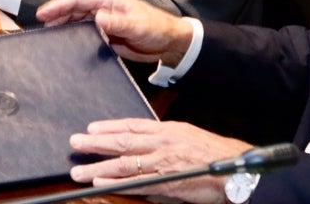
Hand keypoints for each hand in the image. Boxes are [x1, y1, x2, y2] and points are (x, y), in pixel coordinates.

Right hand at [36, 0, 194, 63]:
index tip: (43, 13)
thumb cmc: (156, 29)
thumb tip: (98, 19)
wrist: (169, 43)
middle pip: (74, 7)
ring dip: (63, 24)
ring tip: (48, 33)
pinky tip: (65, 41)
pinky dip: (73, 33)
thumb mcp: (137, 26)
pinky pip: (85, 30)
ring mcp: (104, 19)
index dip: (59, 4)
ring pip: (78, 18)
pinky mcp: (106, 32)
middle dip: (57, 14)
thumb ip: (117, 23)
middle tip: (40, 25)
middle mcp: (104, 6)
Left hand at [69, 118, 252, 203]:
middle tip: (74, 142)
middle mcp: (160, 143)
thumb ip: (164, 143)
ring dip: (98, 166)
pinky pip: (135, 183)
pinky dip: (116, 182)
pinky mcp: (165, 182)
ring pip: (123, 163)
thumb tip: (147, 149)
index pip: (131, 126)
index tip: (91, 127)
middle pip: (121, 141)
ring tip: (78, 170)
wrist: (234, 169)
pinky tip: (101, 182)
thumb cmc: (213, 155)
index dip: (109, 126)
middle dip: (96, 142)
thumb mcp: (187, 138)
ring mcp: (161, 163)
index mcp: (166, 131)